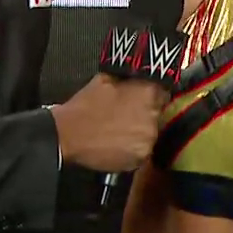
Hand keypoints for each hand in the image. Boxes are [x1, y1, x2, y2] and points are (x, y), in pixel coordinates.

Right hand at [51, 74, 165, 173]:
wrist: (69, 135)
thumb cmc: (85, 106)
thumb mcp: (106, 79)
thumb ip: (128, 77)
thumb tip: (138, 74)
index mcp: (147, 93)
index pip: (163, 91)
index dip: (152, 94)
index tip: (144, 97)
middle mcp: (152, 117)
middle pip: (158, 114)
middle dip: (145, 113)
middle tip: (126, 115)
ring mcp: (148, 139)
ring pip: (150, 133)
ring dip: (140, 131)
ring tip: (120, 130)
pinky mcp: (140, 157)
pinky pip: (142, 150)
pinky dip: (133, 148)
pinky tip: (118, 143)